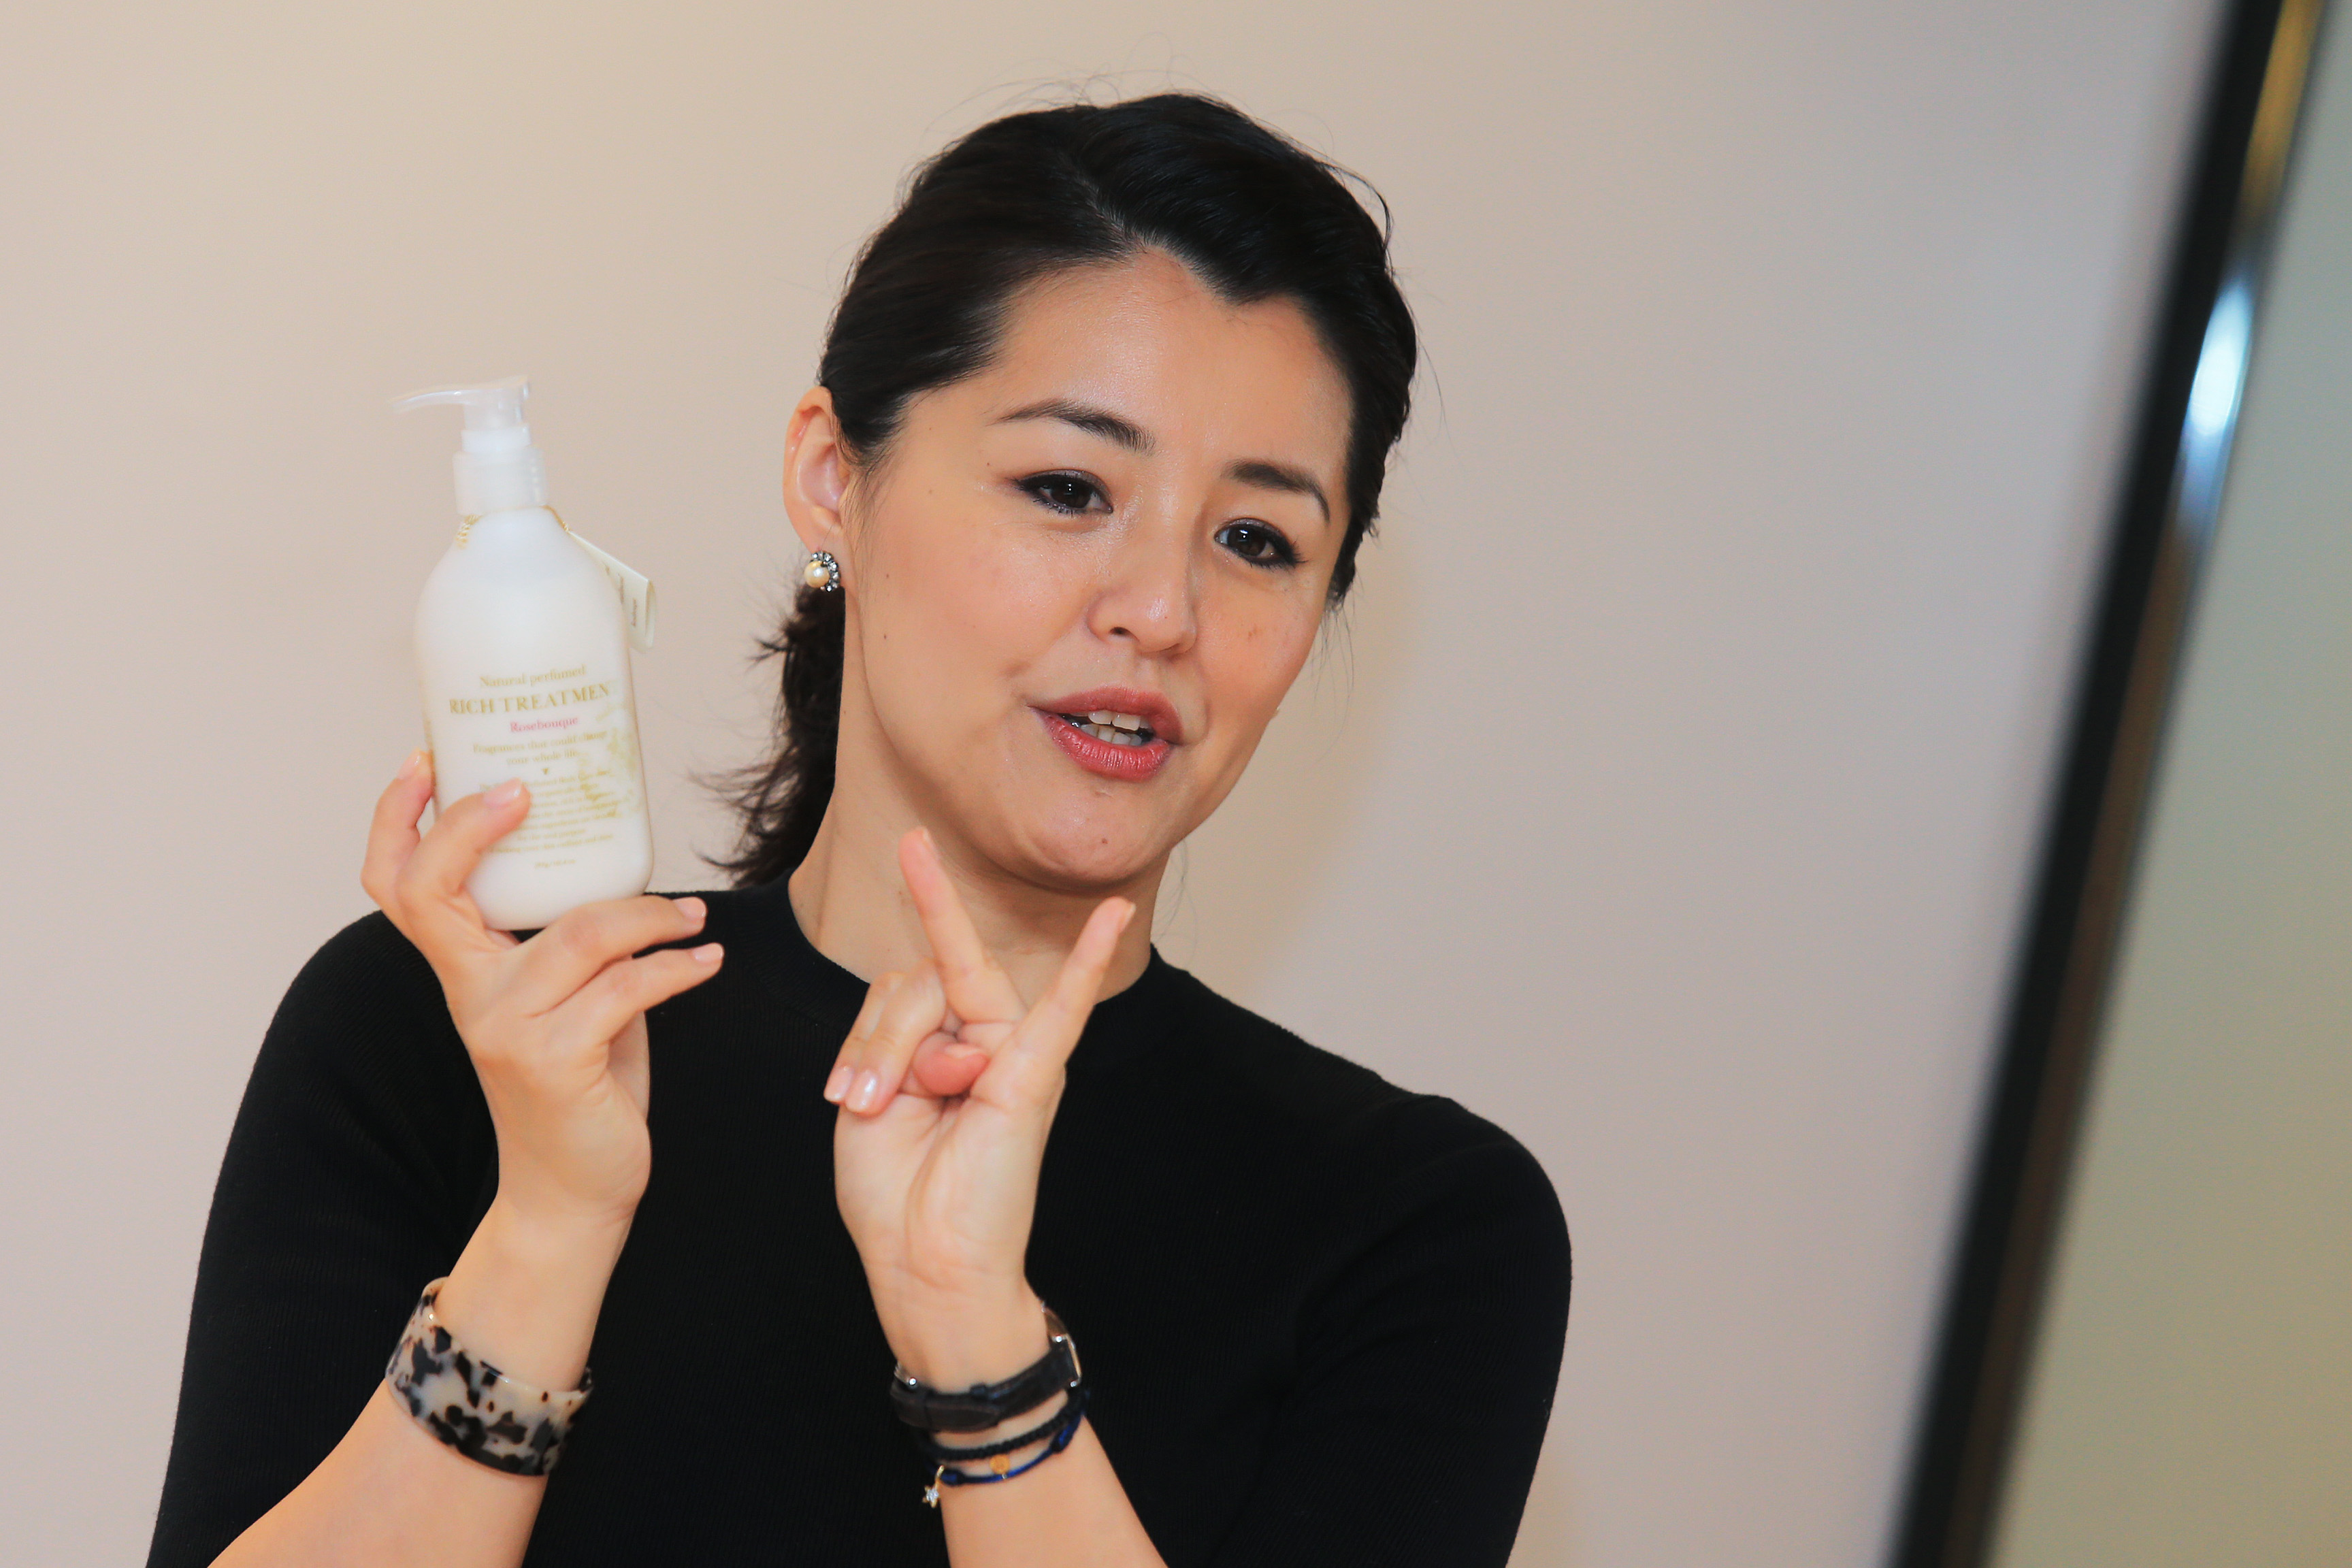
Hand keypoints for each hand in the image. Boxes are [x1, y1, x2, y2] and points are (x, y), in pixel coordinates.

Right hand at [362, 750, 723, 1233]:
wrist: (576, 1190)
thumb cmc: (579, 1084)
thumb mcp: (563, 999)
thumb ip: (574, 942)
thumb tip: (626, 871)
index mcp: (463, 971)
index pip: (398, 888)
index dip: (395, 821)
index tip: (423, 761)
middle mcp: (469, 995)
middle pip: (439, 891)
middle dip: (471, 826)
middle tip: (528, 789)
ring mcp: (505, 1029)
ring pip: (579, 932)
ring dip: (650, 915)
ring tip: (692, 918)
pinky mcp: (555, 1061)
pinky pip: (627, 988)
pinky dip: (678, 967)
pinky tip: (706, 961)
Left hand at [826, 828, 1130, 1386]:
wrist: (925, 1265)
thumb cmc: (897, 1192)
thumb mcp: (872, 1097)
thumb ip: (895, 1036)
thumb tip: (940, 1020)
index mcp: (948, 1042)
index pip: (920, 965)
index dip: (920, 901)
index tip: (914, 840)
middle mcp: (987, 1036)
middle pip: (913, 976)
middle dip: (872, 1034)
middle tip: (863, 1098)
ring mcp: (1016, 1051)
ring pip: (936, 989)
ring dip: (895, 1049)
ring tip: (896, 1109)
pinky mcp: (1035, 1074)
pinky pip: (1064, 1006)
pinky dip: (1089, 961)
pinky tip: (1113, 914)